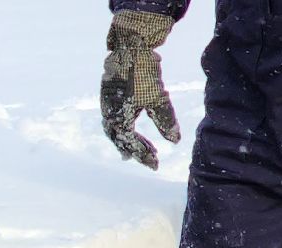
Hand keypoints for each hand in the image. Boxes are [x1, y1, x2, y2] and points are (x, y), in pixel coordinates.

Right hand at [101, 11, 180, 169]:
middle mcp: (108, 115)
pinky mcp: (109, 96)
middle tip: (152, 158)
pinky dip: (122, 127)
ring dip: (127, 140)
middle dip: (136, 149)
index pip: (131, 143)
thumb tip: (175, 142)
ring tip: (134, 150)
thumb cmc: (143, 73)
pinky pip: (113, 119)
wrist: (128, 47)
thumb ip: (165, 121)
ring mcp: (106, 105)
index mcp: (118, 118)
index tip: (157, 164)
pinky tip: (129, 125)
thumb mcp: (158, 98)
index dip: (144, 155)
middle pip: (120, 140)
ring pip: (115, 130)